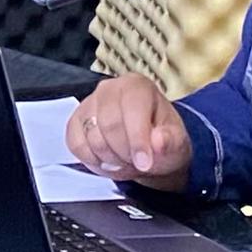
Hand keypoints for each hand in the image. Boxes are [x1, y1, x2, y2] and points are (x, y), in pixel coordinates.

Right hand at [62, 75, 193, 191]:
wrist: (147, 148)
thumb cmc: (161, 140)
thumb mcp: (176, 142)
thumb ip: (170, 141)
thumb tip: (158, 141)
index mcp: (138, 86)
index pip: (132, 110)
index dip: (138, 140)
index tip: (144, 163)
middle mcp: (109, 89)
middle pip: (109, 126)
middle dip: (124, 153)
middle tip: (137, 164)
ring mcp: (89, 104)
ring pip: (92, 138)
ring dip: (110, 159)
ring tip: (125, 161)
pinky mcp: (75, 122)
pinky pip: (76, 145)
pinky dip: (92, 160)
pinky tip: (107, 161)